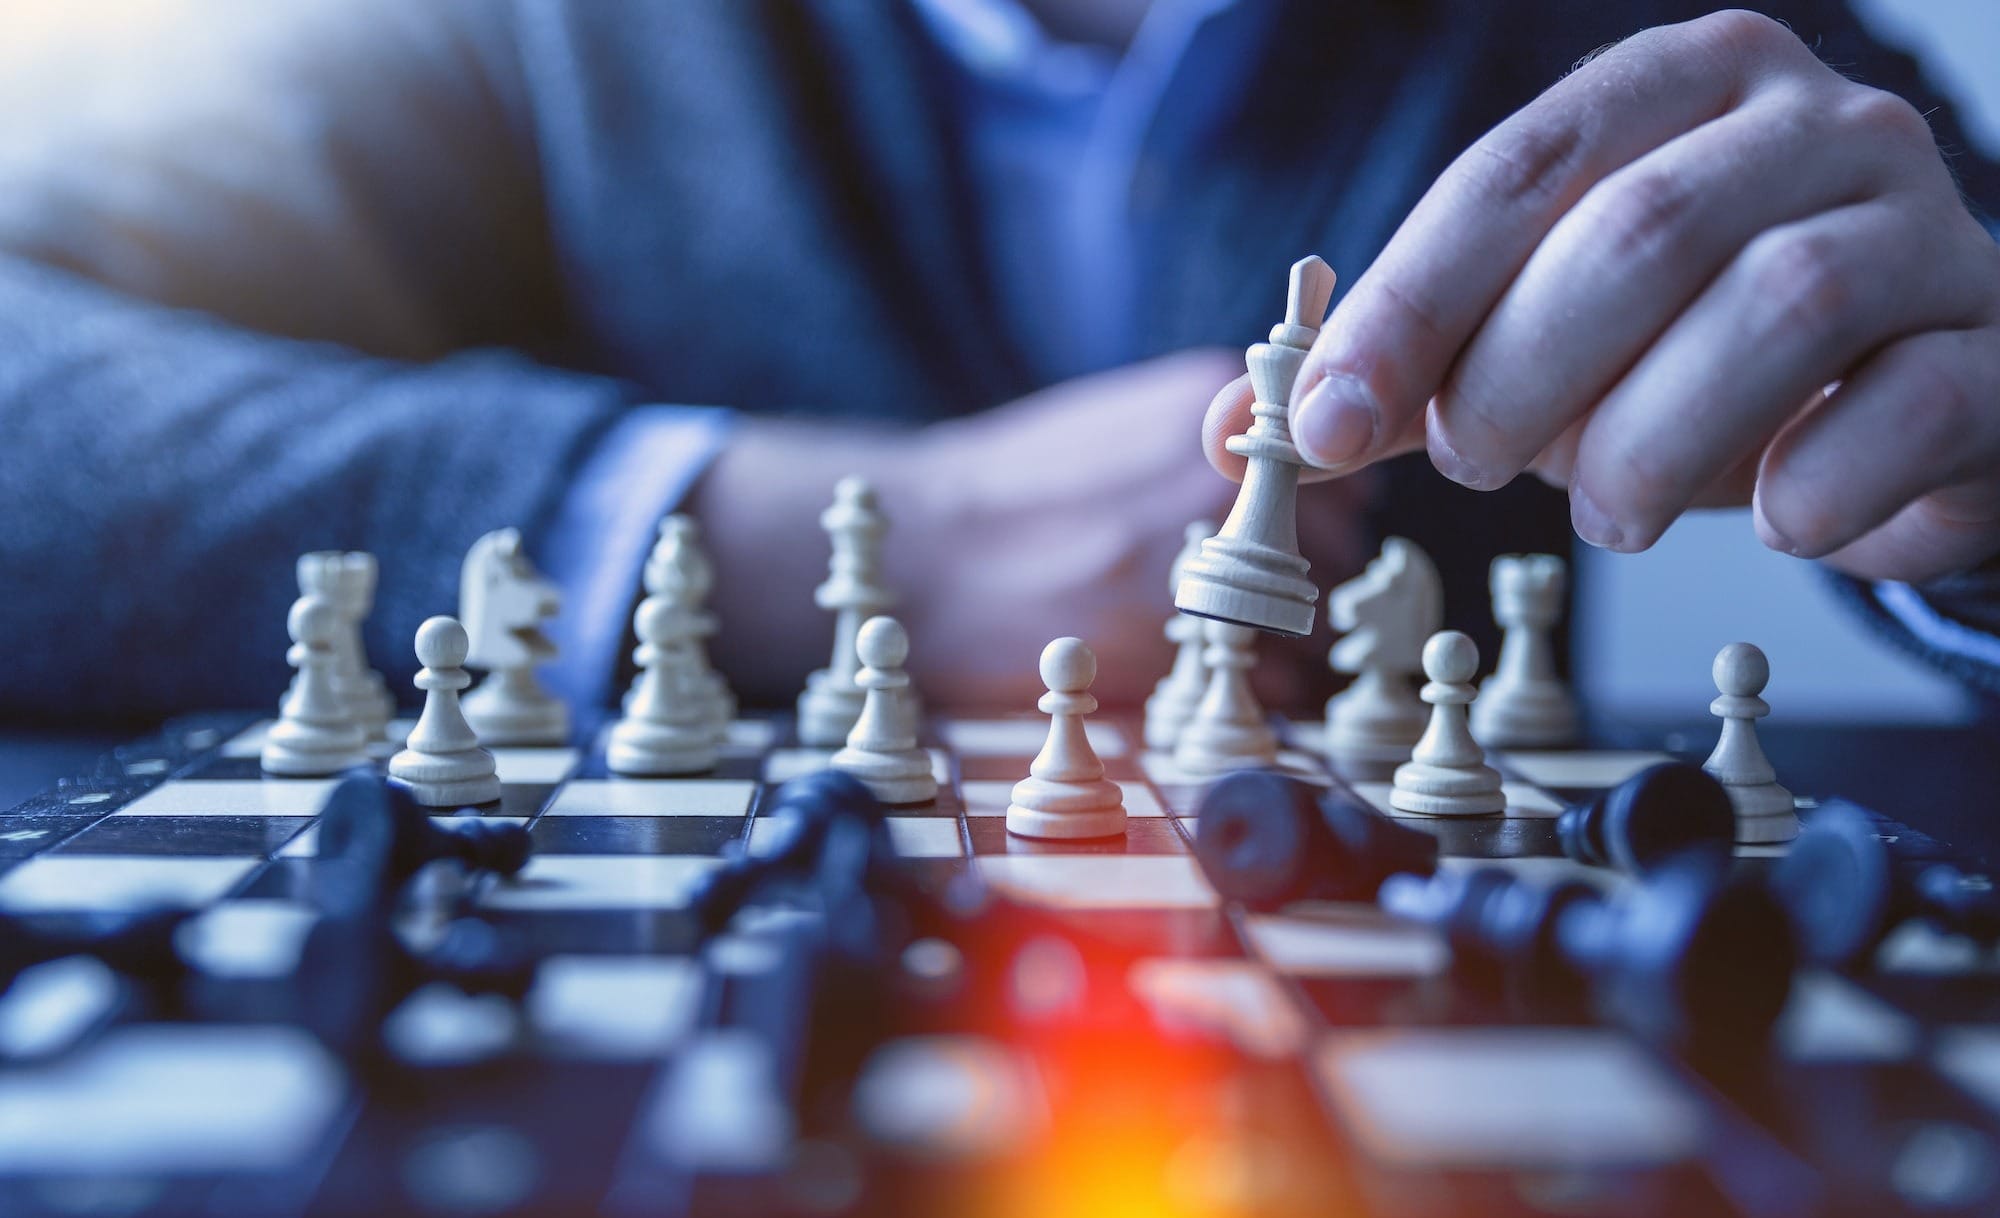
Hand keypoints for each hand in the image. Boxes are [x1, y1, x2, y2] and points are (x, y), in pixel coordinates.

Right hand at [699, 350, 1368, 709]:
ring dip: (1286, 644)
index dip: (1322, 513)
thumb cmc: (1016, 492)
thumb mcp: (1122, 421)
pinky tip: (1200, 675)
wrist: (924, 553)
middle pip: (1337, 548)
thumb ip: (1215, 440)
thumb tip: (1300, 473)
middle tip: (1244, 599)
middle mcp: (1220, 481)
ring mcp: (1201, 564)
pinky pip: (1274, 685)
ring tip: (1217, 641)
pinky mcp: (1175, 648)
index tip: (1290, 536)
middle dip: (1304, 581)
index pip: (1345, 468)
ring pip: (1313, 624)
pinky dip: (1258, 694)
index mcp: (1211, 409)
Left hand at [1208, 10, 1999, 582]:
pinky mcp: (1994, 347)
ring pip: (1781, 306)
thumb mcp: (1542, 344)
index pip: (1518, 171)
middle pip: (1641, 231)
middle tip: (1479, 465)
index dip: (1409, 303)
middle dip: (1522, 376)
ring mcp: (1926, 227)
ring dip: (1651, 443)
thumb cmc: (1697, 360)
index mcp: (1682, 89)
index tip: (1326, 425)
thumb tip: (1239, 426)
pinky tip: (1772, 520)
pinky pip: (1909, 408)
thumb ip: (1407, 373)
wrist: (1906, 400)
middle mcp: (1815, 128)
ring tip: (1603, 513)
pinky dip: (1814, 487)